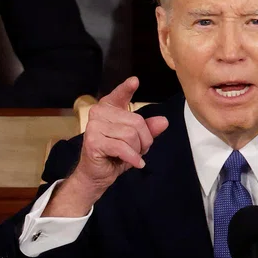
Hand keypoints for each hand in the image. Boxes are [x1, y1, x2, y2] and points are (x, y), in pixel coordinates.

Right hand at [44, 77, 168, 216]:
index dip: (127, 88)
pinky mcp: (93, 141)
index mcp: (108, 108)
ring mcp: (94, 126)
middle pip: (136, 121)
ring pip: (130, 135)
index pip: (119, 95)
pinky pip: (122, 147)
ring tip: (131, 156)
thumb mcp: (136, 141)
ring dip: (137, 150)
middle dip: (144, 140)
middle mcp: (98, 113)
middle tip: (138, 150)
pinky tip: (135, 163)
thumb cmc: (114, 155)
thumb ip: (148, 130)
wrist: (96, 175)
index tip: (135, 82)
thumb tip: (163, 121)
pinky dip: (133, 158)